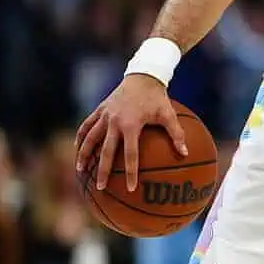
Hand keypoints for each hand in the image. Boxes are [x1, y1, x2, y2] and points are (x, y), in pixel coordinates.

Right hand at [75, 74, 186, 191]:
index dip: (131, 172)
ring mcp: (105, 115)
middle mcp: (115, 121)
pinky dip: (81, 136)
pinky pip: (87, 124)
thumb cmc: (158, 97)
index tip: (131, 188)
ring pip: (90, 138)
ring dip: (84, 155)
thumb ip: (176, 134)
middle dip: (102, 170)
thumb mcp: (168, 114)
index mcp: (131, 125)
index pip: (130, 154)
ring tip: (80, 170)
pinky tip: (77, 147)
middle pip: (105, 151)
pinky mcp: (100, 109)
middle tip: (100, 187)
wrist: (143, 75)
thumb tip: (185, 153)